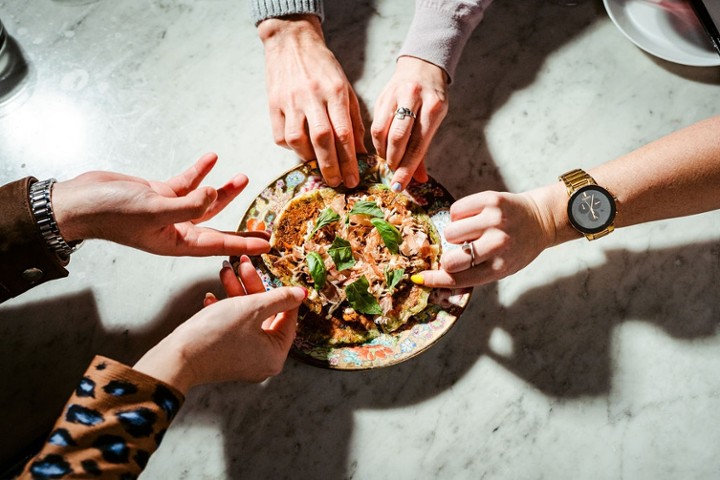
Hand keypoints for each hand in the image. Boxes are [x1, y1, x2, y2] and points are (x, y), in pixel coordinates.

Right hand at [51, 153, 269, 256]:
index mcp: (177, 242)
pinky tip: (212, 158)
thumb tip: (214, 195)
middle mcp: (176, 229)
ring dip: (222, 189)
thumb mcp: (156, 209)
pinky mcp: (160, 194)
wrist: (80, 200)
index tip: (267, 246)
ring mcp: (169, 211)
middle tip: (265, 223)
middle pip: (217, 225)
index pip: (219, 245)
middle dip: (241, 223)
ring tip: (242, 177)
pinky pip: (186, 183)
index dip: (244, 245)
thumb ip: (188, 205)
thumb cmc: (114, 213)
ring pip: (204, 201)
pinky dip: (199, 171)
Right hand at [134, 255, 306, 392]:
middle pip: (266, 315)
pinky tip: (211, 297)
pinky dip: (225, 311)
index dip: (282, 292)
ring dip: (236, 293)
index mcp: (276, 354)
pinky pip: (233, 328)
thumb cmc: (215, 334)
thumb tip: (301, 293)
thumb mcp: (253, 307)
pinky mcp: (226, 355)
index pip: (288, 317)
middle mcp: (263, 361)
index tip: (276, 272)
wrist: (176, 357)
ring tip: (225, 270)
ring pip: (247, 318)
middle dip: (251, 287)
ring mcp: (244, 359)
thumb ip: (280, 298)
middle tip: (243, 264)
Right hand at [258, 14, 365, 187]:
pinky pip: (281, 136)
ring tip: (321, 169)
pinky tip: (302, 150)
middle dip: (331, 166)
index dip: (350, 161)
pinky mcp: (273, 105)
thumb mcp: (345, 88)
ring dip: (310, 159)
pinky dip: (293, 148)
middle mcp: (312, 97)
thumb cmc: (323, 68)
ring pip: (298, 140)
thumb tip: (360, 152)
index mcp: (335, 92)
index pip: (344, 133)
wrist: (291, 42)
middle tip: (338, 183)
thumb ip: (353, 119)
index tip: (354, 179)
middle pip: (322, 139)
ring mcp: (290, 101)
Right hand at [371, 56, 448, 190]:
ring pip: (381, 131)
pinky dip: (377, 141)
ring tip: (387, 159)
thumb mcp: (435, 120)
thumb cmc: (432, 98)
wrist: (422, 65)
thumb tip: (419, 179)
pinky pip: (375, 124)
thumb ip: (423, 149)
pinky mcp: (381, 96)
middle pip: (397, 137)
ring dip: (382, 151)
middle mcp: (414, 98)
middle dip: (393, 160)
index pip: (418, 144)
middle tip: (393, 172)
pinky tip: (382, 146)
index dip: (407, 168)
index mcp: (434, 107)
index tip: (398, 186)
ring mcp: (395, 95)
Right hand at [412, 190, 556, 287]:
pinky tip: (473, 217)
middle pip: (451, 259)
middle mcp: (498, 244)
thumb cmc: (516, 247)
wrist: (541, 219)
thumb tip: (432, 276)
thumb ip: (472, 273)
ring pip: (450, 231)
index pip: (458, 279)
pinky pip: (456, 210)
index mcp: (500, 267)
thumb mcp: (501, 267)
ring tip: (472, 232)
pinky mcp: (490, 200)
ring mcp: (494, 220)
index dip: (434, 279)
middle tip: (460, 251)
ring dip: (455, 233)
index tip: (418, 278)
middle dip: (449, 256)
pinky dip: (459, 215)